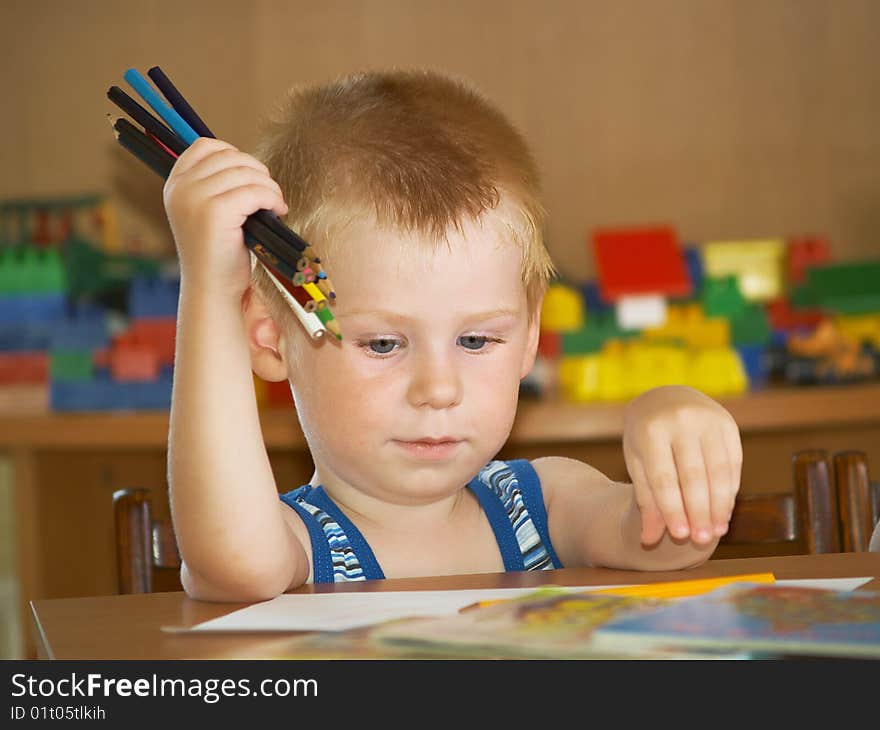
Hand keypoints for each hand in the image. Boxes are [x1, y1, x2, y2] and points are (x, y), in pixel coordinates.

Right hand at [162, 137, 288, 296]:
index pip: (206, 146)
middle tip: (271, 195)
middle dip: (258, 172)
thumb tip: (249, 164)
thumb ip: (216, 186)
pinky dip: (272, 198)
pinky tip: (278, 211)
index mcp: (175, 184)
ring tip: (276, 204)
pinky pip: (254, 191)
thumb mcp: (207, 212)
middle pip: (230, 157)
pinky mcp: (215, 212)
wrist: (213, 289)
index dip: (236, 155)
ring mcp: (195, 198)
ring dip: (269, 186)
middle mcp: (180, 188)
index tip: (252, 177)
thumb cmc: (218, 254)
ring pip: (246, 173)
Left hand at [622, 385, 742, 545]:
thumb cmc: (646, 437)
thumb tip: (648, 540)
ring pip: (719, 471)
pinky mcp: (728, 424)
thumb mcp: (638, 462)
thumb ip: (646, 499)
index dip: (673, 509)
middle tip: (702, 540)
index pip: (664, 477)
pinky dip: (730, 489)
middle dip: (699, 512)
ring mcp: (708, 419)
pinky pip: (733, 463)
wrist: (666, 398)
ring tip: (718, 531)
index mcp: (651, 430)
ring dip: (720, 505)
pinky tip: (725, 511)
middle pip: (694, 476)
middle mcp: (681, 421)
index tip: (680, 536)